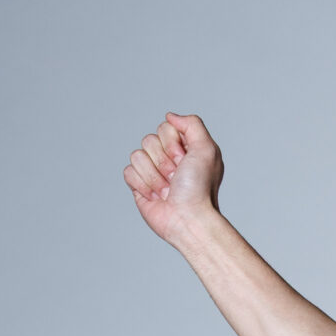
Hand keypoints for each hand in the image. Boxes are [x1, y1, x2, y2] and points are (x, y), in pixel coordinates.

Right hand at [123, 112, 223, 244]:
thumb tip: (170, 117)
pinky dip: (143, 185)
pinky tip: (157, 197)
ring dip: (154, 176)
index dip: (172, 144)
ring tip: (168, 190)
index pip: (164, 127)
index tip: (184, 161)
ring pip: (137, 156)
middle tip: (177, 178)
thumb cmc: (200, 188)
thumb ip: (192, 124)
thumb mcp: (207, 149)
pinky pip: (128, 172)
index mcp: (184, 148)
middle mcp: (168, 158)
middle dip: (163, 162)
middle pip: (149, 140)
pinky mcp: (140, 186)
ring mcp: (153, 172)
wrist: (189, 219)